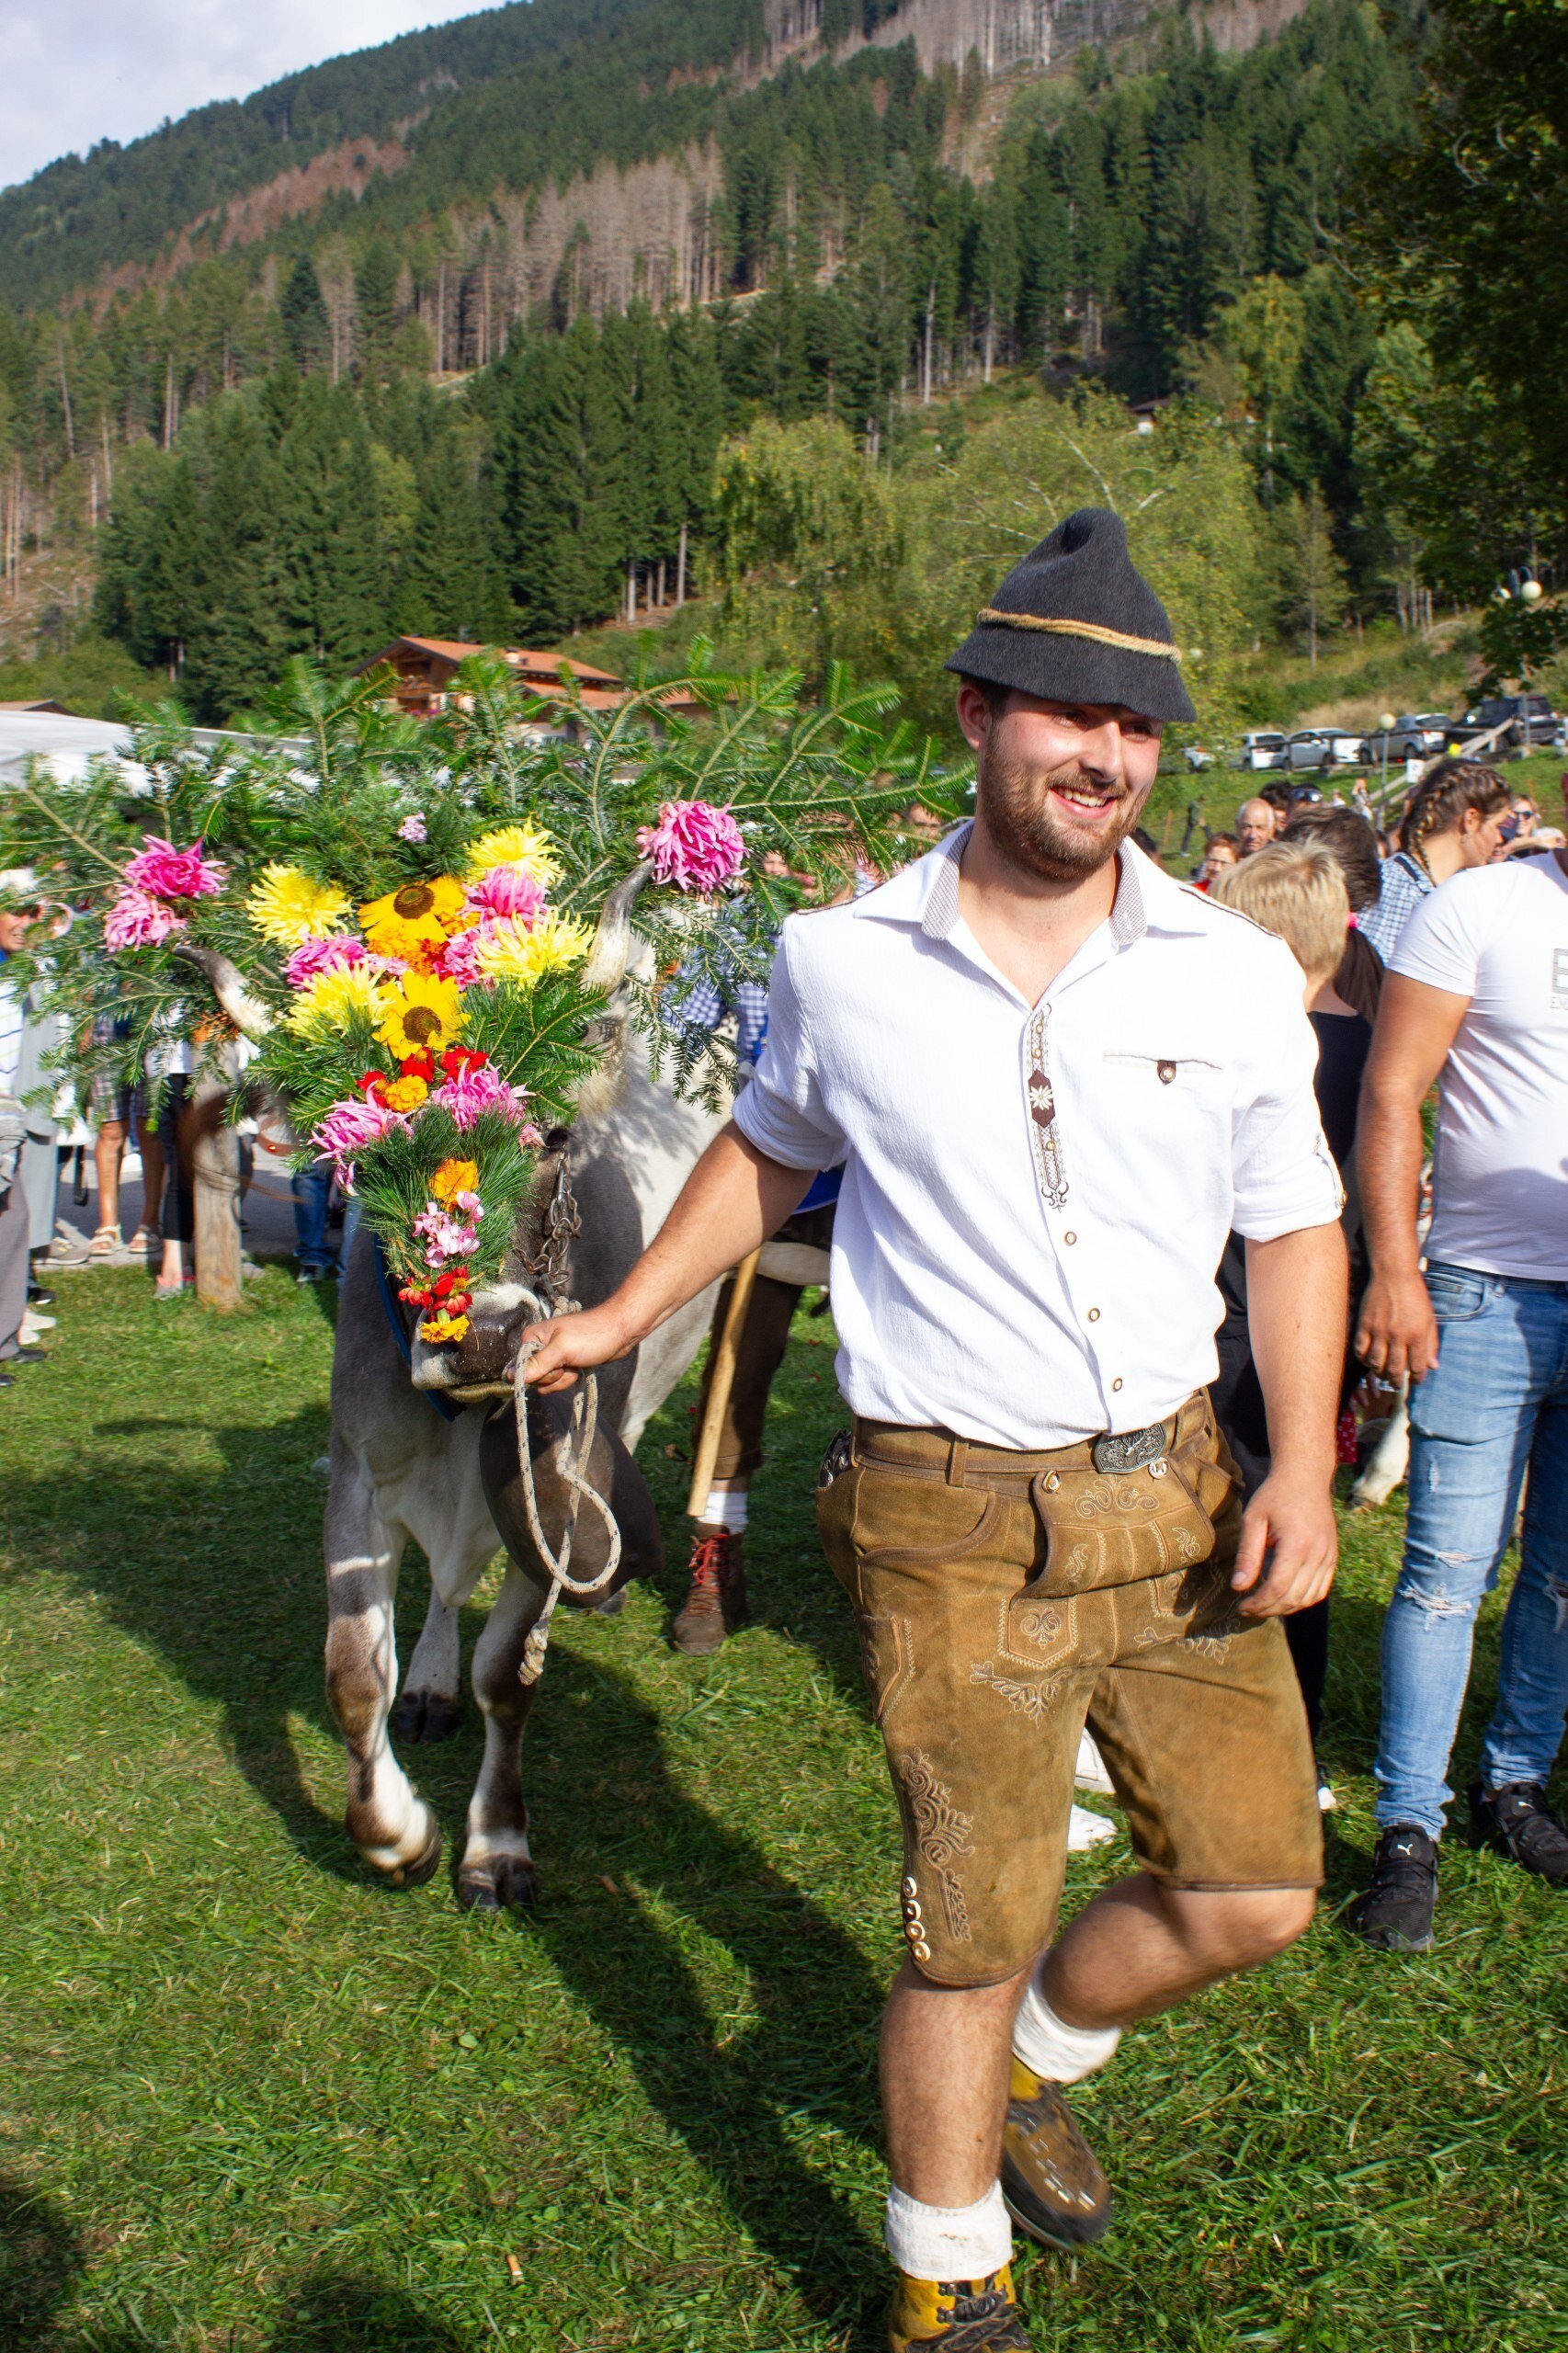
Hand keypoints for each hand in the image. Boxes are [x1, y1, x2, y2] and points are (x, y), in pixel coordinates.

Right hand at [517, 1302, 637, 1393]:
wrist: (620, 1331)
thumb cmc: (592, 1335)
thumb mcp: (562, 1350)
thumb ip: (537, 1364)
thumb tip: (509, 1377)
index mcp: (532, 1338)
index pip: (519, 1369)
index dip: (536, 1374)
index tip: (553, 1365)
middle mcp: (538, 1347)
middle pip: (534, 1378)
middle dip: (553, 1377)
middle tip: (568, 1362)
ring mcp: (552, 1356)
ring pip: (547, 1382)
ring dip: (564, 1378)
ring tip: (575, 1362)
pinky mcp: (564, 1363)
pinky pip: (559, 1381)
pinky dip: (570, 1378)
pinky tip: (579, 1366)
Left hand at [1231, 1472, 1336, 1617]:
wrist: (1305, 1477)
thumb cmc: (1275, 1495)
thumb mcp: (1253, 1520)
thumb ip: (1246, 1555)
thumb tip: (1238, 1587)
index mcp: (1297, 1544)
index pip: (1277, 1587)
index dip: (1258, 1603)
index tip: (1241, 1606)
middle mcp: (1318, 1554)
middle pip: (1293, 1598)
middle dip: (1268, 1609)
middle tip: (1248, 1609)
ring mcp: (1329, 1556)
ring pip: (1309, 1599)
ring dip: (1285, 1608)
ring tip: (1264, 1605)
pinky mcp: (1332, 1557)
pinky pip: (1320, 1590)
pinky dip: (1303, 1600)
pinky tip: (1284, 1597)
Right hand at [1355, 1268, 1438, 1382]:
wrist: (1394, 1274)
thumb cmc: (1415, 1296)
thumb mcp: (1429, 1320)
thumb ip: (1431, 1344)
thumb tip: (1433, 1366)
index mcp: (1416, 1335)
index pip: (1417, 1367)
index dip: (1417, 1378)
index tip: (1416, 1380)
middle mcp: (1397, 1335)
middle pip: (1394, 1370)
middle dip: (1396, 1382)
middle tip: (1397, 1384)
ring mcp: (1378, 1331)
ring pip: (1375, 1363)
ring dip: (1379, 1373)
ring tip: (1383, 1374)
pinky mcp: (1364, 1325)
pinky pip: (1360, 1350)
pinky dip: (1364, 1360)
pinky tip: (1369, 1360)